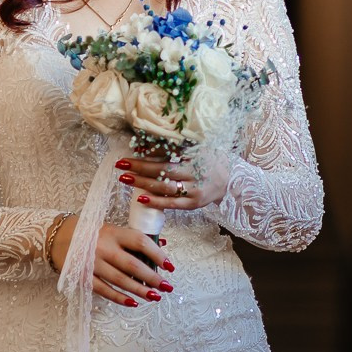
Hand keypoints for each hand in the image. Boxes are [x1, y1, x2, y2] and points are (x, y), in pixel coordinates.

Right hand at [48, 217, 173, 305]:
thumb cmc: (94, 234)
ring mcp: (92, 263)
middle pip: (132, 264)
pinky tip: (133, 303)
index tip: (170, 267)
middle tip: (167, 287)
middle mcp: (103, 248)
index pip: (140, 242)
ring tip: (155, 297)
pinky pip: (104, 290)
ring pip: (120, 280)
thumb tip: (163, 245)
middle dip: (152, 277)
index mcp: (114, 233)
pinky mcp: (82, 277)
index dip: (157, 254)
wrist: (60, 237)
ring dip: (139, 290)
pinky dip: (119, 298)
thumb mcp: (114, 231)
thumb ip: (136, 239)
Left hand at [116, 149, 230, 211]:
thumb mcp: (197, 148)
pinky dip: (156, 202)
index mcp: (195, 156)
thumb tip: (145, 147)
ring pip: (165, 187)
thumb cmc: (209, 161)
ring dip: (143, 183)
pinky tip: (141, 198)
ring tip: (125, 178)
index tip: (132, 150)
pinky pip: (172, 204)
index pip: (169, 154)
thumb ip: (175, 148)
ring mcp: (194, 189)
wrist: (230, 180)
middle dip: (140, 167)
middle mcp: (194, 173)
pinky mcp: (193, 203)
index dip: (150, 152)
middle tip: (121, 164)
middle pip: (163, 170)